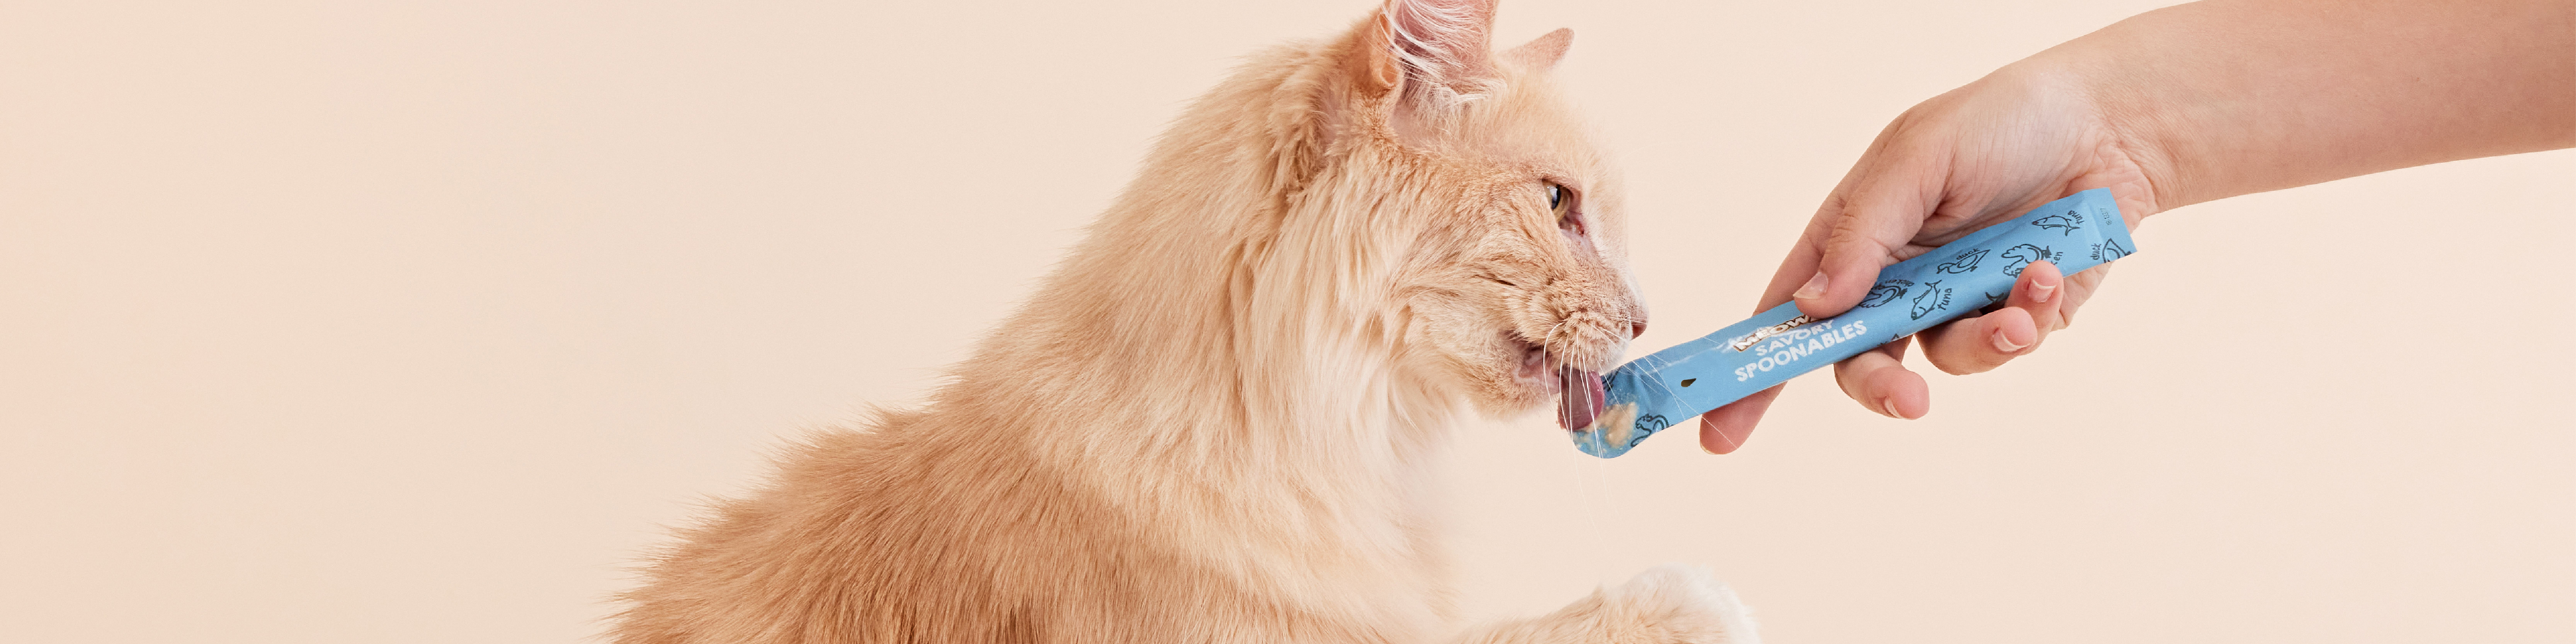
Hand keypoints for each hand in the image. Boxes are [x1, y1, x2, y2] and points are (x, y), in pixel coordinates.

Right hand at [1696, 62, 2163, 453]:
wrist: (2108, 124)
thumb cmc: (2000, 122)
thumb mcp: (1917, 156)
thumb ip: (1863, 231)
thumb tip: (1816, 305)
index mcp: (1854, 237)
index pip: (1789, 311)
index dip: (1753, 369)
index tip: (1719, 429)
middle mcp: (1898, 280)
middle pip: (1860, 360)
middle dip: (1880, 387)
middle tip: (1908, 400)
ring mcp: (1958, 303)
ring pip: (1944, 362)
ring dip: (1982, 340)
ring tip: (2019, 303)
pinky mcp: (2019, 317)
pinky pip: (2009, 345)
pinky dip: (2029, 315)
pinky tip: (2048, 273)